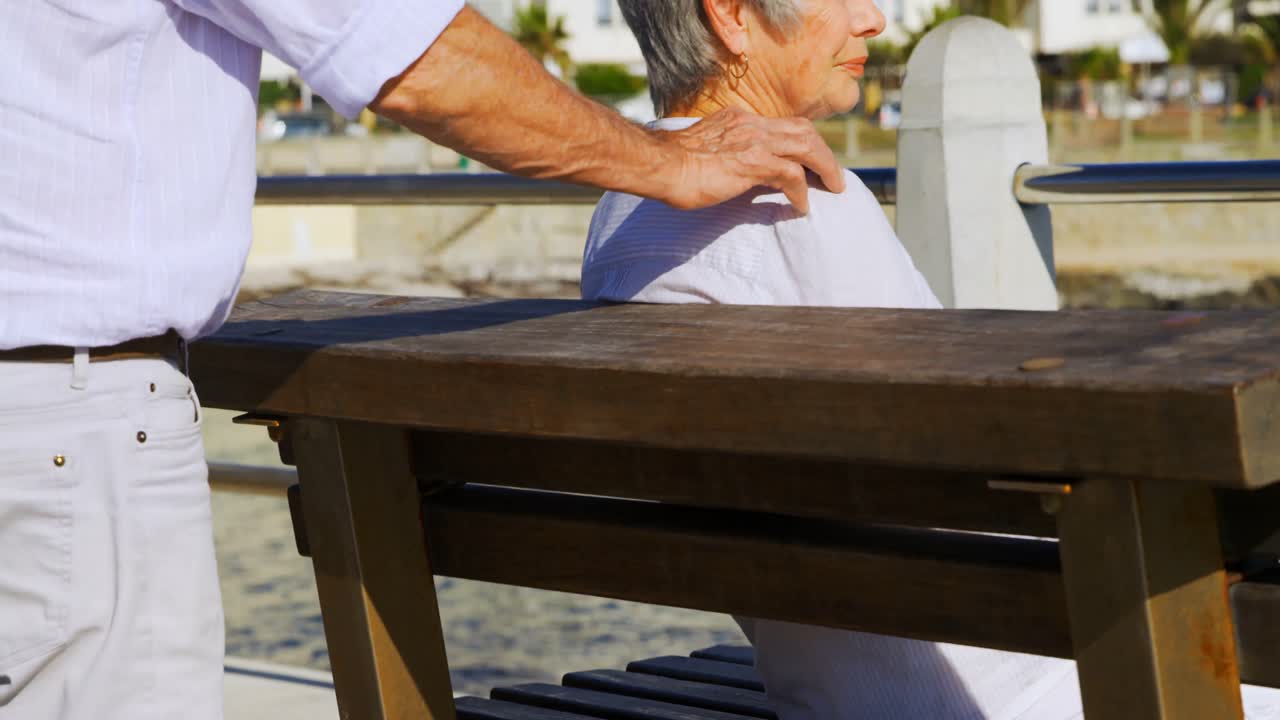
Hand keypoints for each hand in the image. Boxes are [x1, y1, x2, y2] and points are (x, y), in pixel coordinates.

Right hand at [662, 108, 846, 213]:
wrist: (659, 165)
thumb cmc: (671, 166)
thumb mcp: (704, 152)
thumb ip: (724, 155)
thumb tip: (733, 173)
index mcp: (738, 119)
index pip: (782, 125)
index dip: (802, 142)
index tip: (810, 161)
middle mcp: (751, 124)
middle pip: (803, 130)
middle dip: (823, 152)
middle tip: (832, 176)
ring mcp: (754, 140)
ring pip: (807, 146)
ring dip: (824, 167)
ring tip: (833, 187)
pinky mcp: (753, 162)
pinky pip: (791, 175)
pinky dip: (801, 192)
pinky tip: (801, 207)